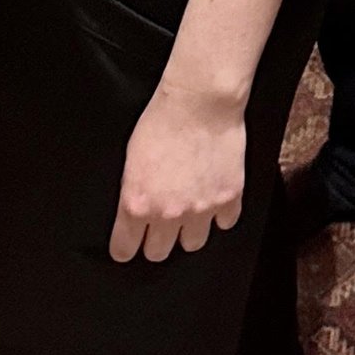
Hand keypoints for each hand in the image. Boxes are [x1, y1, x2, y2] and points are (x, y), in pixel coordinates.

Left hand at [110, 79, 247, 263]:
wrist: (200, 101)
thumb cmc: (162, 120)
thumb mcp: (131, 160)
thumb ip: (133, 194)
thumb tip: (137, 213)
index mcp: (137, 205)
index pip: (125, 250)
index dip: (126, 247)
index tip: (130, 244)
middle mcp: (168, 213)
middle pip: (158, 253)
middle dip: (157, 240)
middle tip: (161, 224)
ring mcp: (201, 209)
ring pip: (192, 244)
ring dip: (190, 230)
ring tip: (190, 210)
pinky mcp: (228, 198)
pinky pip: (225, 223)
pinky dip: (220, 213)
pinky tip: (214, 196)